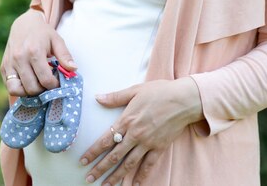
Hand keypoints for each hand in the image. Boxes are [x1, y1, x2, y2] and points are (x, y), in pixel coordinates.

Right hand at [0, 8, 75, 95]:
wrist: (24, 24)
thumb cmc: (43, 33)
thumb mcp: (57, 40)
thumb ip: (65, 56)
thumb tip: (73, 69)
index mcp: (34, 52)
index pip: (45, 80)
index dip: (54, 85)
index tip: (57, 82)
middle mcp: (19, 59)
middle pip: (32, 88)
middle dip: (42, 90)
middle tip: (48, 83)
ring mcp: (9, 63)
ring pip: (17, 90)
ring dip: (29, 92)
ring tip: (37, 84)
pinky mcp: (3, 67)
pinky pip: (9, 86)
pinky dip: (19, 89)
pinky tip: (28, 82)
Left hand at [80, 78, 202, 184]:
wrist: (183, 99)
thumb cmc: (160, 91)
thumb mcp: (135, 90)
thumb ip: (115, 97)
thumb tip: (97, 98)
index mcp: (127, 120)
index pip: (105, 140)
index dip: (92, 152)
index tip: (83, 161)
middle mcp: (135, 134)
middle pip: (114, 156)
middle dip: (100, 169)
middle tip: (89, 178)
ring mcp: (148, 143)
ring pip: (128, 164)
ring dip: (116, 176)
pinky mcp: (160, 147)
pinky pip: (148, 165)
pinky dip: (141, 176)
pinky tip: (134, 185)